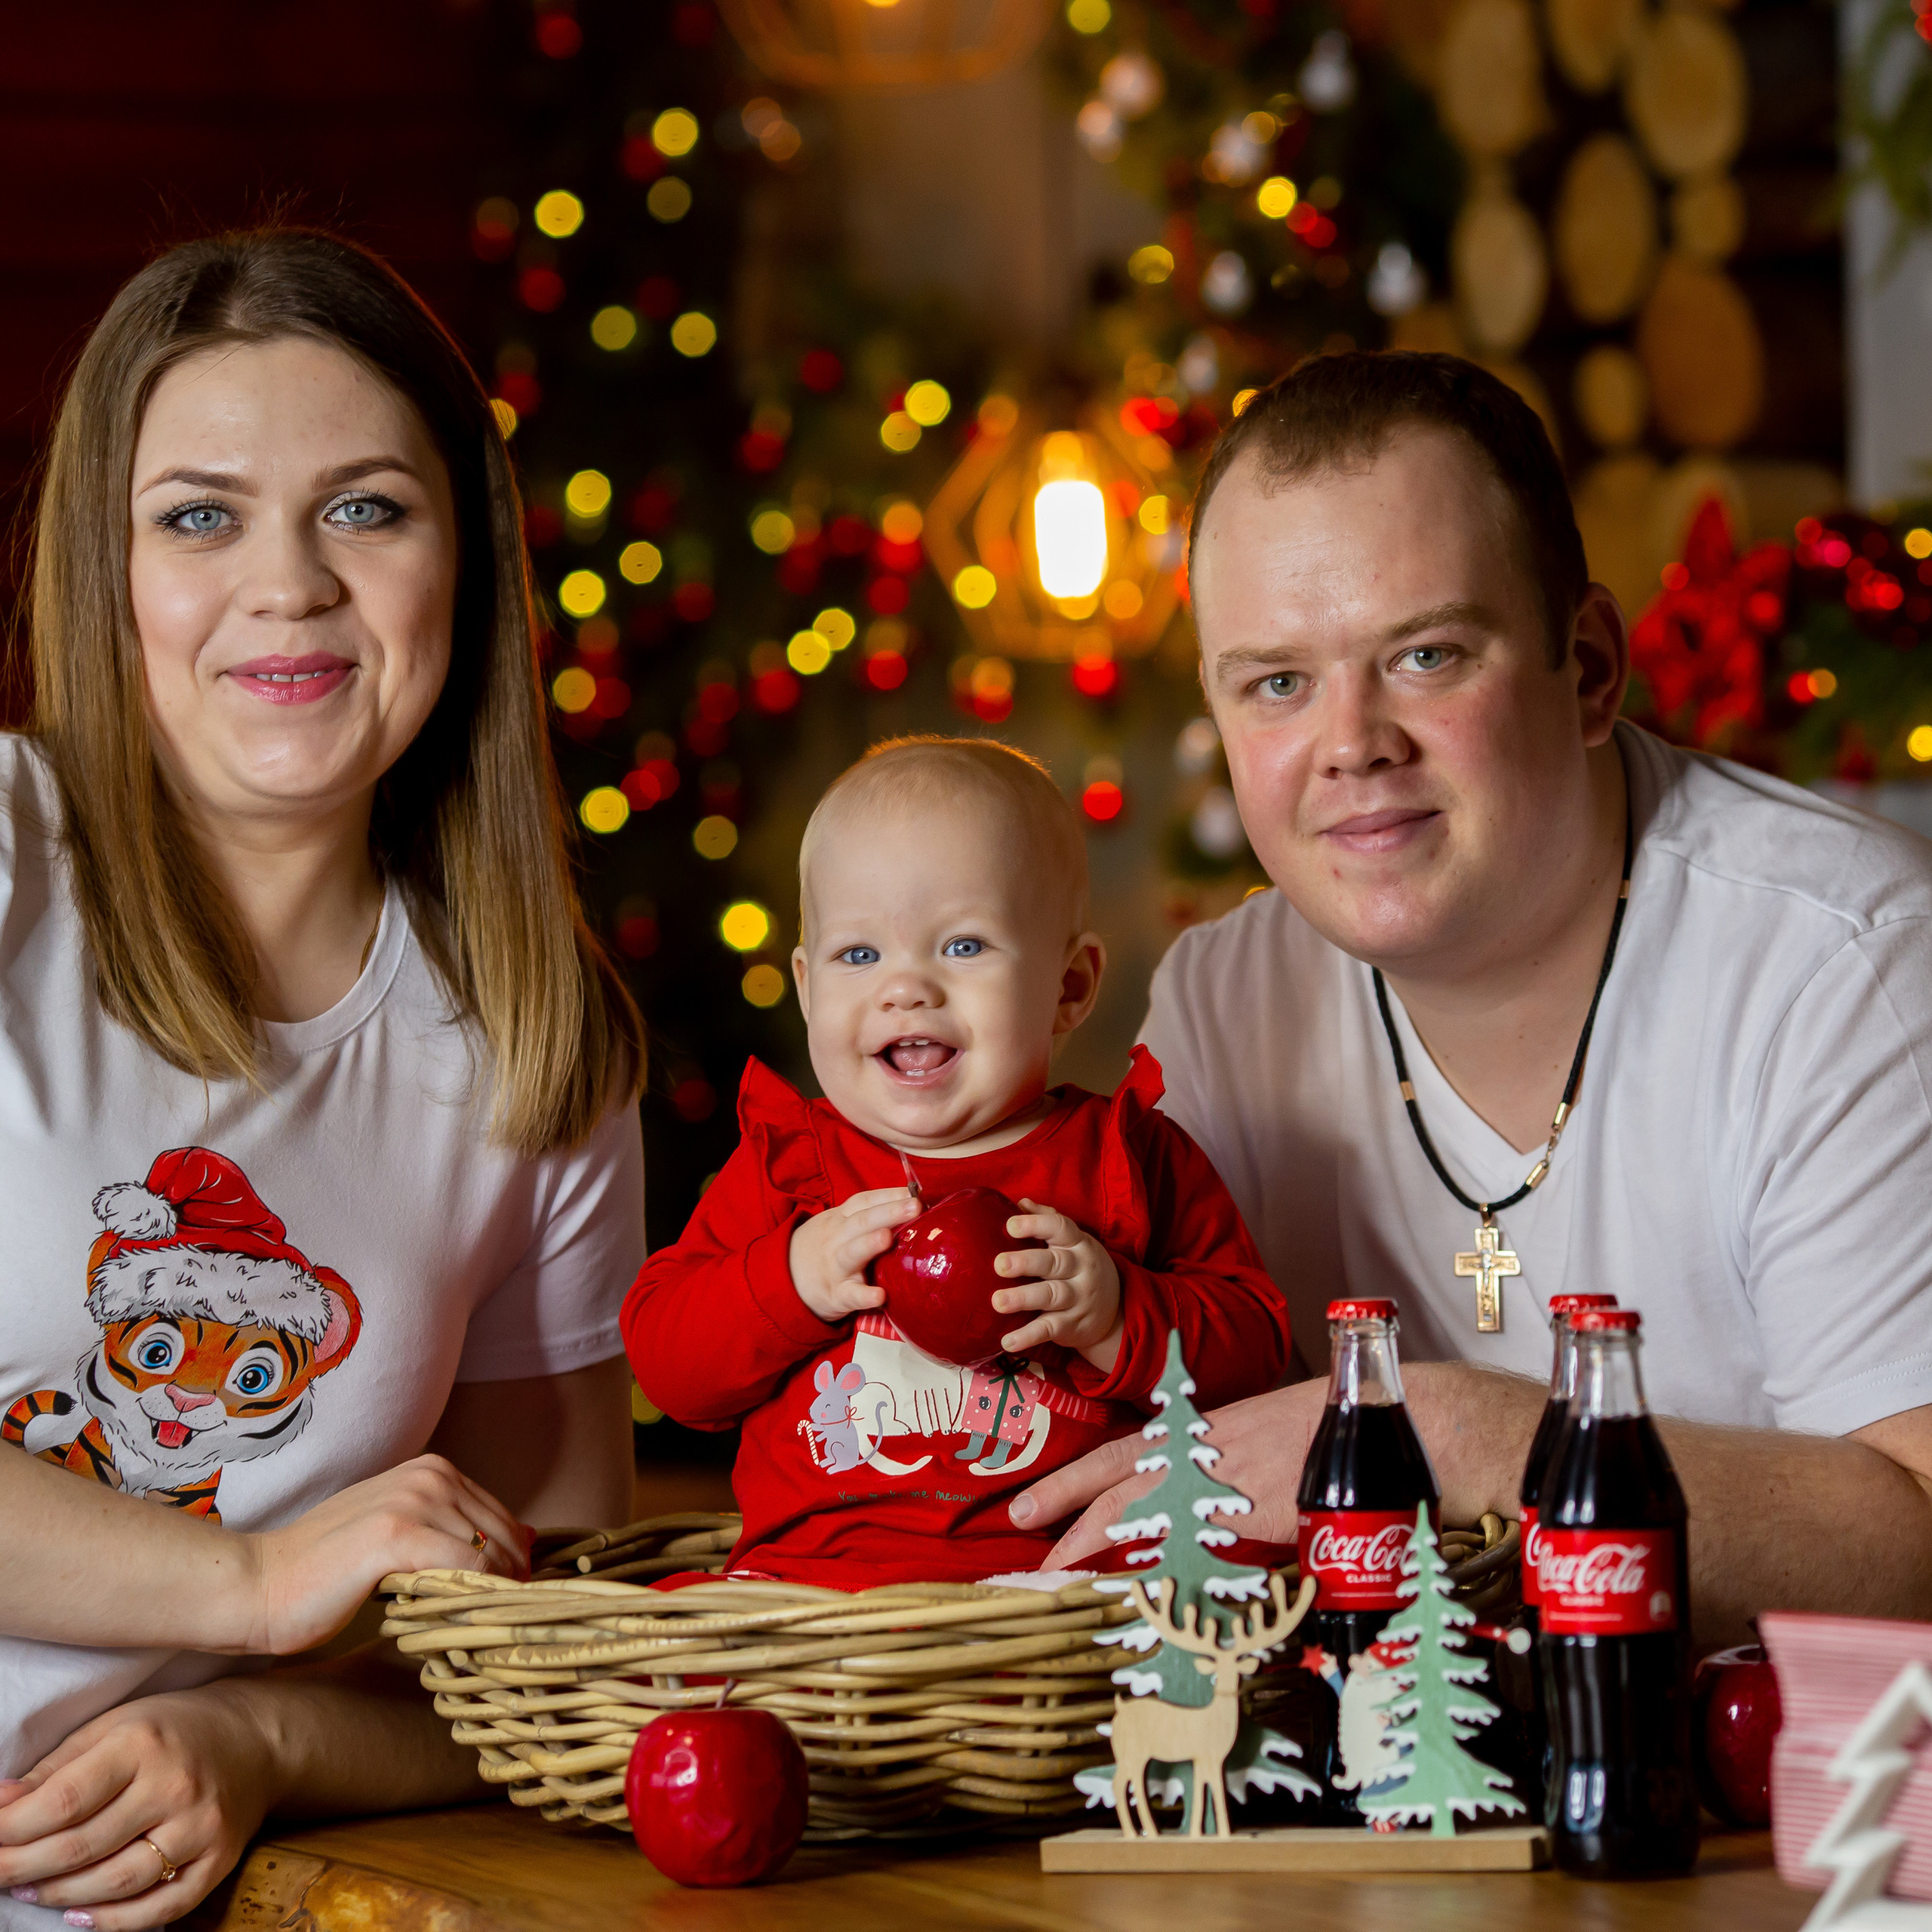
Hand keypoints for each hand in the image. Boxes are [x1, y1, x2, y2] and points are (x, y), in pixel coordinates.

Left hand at [0, 1683, 271, 1930]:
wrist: (257, 1738)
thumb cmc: (174, 1729)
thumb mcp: (114, 1726)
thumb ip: (57, 1767)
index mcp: (143, 1744)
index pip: (62, 1802)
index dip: (11, 1830)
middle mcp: (174, 1786)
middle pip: (80, 1847)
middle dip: (20, 1867)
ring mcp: (200, 1827)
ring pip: (113, 1883)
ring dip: (57, 1896)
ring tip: (27, 1890)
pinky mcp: (219, 1858)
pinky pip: (159, 1908)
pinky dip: (112, 1921)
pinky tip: (77, 1916)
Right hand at [243, 1454, 530, 1655]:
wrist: (261, 1584)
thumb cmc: (326, 1571)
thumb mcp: (400, 1535)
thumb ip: (451, 1532)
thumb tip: (523, 1542)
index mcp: (431, 1470)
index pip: (499, 1517)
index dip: (512, 1561)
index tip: (514, 1599)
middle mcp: (428, 1476)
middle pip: (502, 1533)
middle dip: (513, 1577)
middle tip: (511, 1619)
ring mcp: (413, 1501)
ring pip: (489, 1551)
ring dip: (500, 1591)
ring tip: (494, 1625)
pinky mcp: (396, 1535)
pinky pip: (466, 1567)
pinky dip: (479, 1594)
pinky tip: (473, 1620)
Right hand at [789, 1187, 919, 1322]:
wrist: (786, 1279)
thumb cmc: (826, 1248)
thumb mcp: (838, 1225)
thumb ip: (868, 1215)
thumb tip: (911, 1202)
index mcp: (841, 1219)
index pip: (864, 1202)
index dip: (888, 1195)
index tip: (913, 1191)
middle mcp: (837, 1238)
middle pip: (862, 1222)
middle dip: (889, 1212)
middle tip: (914, 1206)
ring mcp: (836, 1267)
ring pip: (852, 1253)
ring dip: (869, 1244)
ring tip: (887, 1237)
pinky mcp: (837, 1295)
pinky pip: (851, 1295)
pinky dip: (865, 1295)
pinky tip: (880, 1296)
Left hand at [992, 1200, 1121, 1365]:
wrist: (1116, 1311)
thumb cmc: (1080, 1267)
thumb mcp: (1073, 1242)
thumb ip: (1048, 1220)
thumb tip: (1020, 1202)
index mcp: (1078, 1243)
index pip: (1060, 1228)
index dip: (1036, 1225)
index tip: (1011, 1225)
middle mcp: (1080, 1269)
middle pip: (1054, 1263)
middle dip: (1026, 1263)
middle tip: (999, 1264)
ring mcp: (1078, 1299)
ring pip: (1050, 1296)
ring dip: (1023, 1299)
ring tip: (997, 1302)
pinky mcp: (1072, 1326)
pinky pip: (1049, 1329)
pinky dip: (1028, 1336)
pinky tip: (1007, 1340)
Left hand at [1008, 1382, 1327, 1566]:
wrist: (1362, 1421)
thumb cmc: (1313, 1431)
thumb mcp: (1252, 1443)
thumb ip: (1216, 1473)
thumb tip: (1198, 1510)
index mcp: (1195, 1435)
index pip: (1124, 1453)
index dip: (1079, 1475)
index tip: (1039, 1499)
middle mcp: (1196, 1452)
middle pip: (1115, 1470)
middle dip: (1064, 1493)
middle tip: (1019, 1514)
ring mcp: (1218, 1480)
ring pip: (1141, 1507)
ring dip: (1093, 1536)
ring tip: (1055, 1565)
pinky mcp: (1246, 1510)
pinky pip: (1193, 1545)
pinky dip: (1160, 1571)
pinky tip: (1133, 1592)